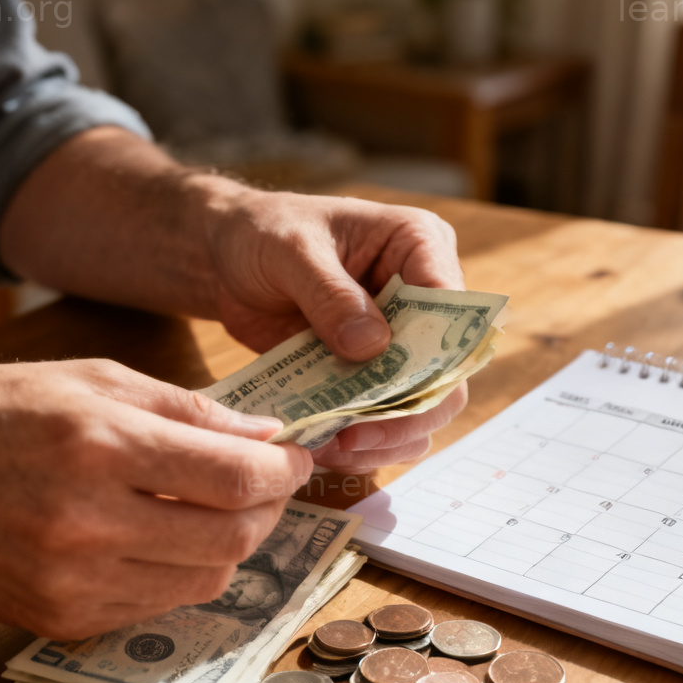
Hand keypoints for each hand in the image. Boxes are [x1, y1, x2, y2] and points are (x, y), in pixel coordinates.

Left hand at [0, 130, 469, 471]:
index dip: (432, 360)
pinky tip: (327, 449)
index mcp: (420, 248)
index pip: (454, 312)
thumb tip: (374, 346)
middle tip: (354, 436)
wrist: (229, 258)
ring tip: (334, 448)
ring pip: (422, 411)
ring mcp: (401, 345)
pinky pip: (387, 424)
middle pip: (447, 376)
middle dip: (405, 414)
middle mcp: (424, 301)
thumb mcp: (291, 250)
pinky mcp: (373, 377)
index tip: (388, 395)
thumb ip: (330, 293)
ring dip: (385, 440)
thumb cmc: (264, 233)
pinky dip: (364, 446)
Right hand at [0, 360, 310, 637]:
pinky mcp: (64, 619)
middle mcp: (89, 522)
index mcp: (99, 445)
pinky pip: (160, 604)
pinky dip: (184, 572)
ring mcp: (75, 581)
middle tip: (272, 486)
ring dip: (233, 544)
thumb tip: (264, 435)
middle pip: (233, 537)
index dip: (285, 471)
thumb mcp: (90, 379)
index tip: (297, 460)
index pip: (235, 477)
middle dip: (271, 510)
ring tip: (220, 510)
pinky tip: (170, 539)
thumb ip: (187, 409)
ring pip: (207, 580)